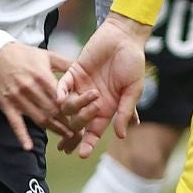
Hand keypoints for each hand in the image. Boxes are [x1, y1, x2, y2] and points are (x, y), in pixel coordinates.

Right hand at [0, 42, 91, 150]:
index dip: (73, 109)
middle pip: (52, 111)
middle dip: (67, 123)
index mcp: (42, 76)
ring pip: (38, 118)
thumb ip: (66, 63)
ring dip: (53, 130)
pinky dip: (21, 136)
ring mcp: (18, 98)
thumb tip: (84, 68)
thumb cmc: (25, 55)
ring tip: (67, 137)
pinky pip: (15, 123)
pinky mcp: (7, 105)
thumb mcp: (47, 55)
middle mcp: (30, 88)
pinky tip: (28, 147)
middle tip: (80, 132)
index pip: (61, 98)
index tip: (85, 116)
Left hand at [57, 15, 151, 158]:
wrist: (124, 37)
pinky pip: (61, 87)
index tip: (81, 154)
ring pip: (68, 107)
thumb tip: (120, 136)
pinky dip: (59, 94)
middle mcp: (92, 102)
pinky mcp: (73, 73)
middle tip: (82, 124)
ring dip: (75, 107)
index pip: (94, 132)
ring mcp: (81, 88)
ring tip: (92, 95)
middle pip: (77, 123)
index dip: (87, 143)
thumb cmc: (133, 63)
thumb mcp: (133, 90)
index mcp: (107, 109)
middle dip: (77, 129)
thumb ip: (125, 111)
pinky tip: (59, 98)